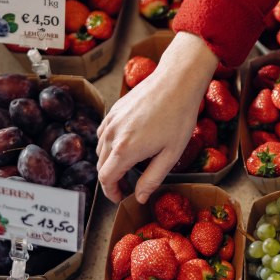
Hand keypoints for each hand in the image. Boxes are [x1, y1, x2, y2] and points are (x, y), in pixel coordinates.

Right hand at [97, 32, 218, 203]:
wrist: (176, 82)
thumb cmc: (178, 118)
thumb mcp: (170, 155)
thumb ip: (152, 179)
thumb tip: (139, 197)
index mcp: (124, 150)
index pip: (106, 178)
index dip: (110, 192)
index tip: (120, 197)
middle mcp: (112, 135)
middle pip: (101, 165)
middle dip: (111, 180)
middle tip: (126, 187)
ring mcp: (111, 120)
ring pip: (100, 149)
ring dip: (110, 162)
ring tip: (127, 168)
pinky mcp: (114, 110)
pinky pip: (104, 133)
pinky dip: (109, 145)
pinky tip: (125, 146)